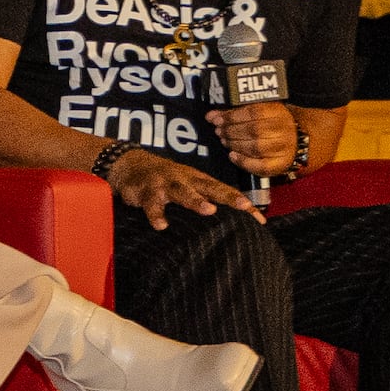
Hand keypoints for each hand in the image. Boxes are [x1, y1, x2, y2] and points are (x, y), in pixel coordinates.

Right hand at [109, 147, 260, 228]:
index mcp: (199, 180)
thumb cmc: (166, 180)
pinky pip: (151, 204)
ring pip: (182, 192)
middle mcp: (185, 180)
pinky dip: (156, 214)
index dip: (242, 204)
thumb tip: (235, 219)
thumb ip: (208, 199)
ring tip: (208, 210)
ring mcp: (165, 184)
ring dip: (195, 200)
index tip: (260, 220)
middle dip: (227, 196)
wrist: (129, 164)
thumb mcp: (189, 186)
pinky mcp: (145, 192)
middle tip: (243, 206)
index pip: (225, 192)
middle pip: (209, 187)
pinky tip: (162, 225)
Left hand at [207, 101, 297, 176]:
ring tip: (225, 141)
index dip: (232, 116)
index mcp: (278, 112)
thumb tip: (211, 116)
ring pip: (256, 147)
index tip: (217, 120)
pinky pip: (261, 166)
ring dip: (235, 144)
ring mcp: (283, 148)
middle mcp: (283, 130)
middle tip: (219, 132)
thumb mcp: (256, 113)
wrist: (294, 142)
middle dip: (231, 131)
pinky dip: (243, 162)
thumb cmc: (270, 125)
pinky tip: (232, 156)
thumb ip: (233, 113)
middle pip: (254, 130)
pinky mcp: (280, 165)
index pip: (254, 112)